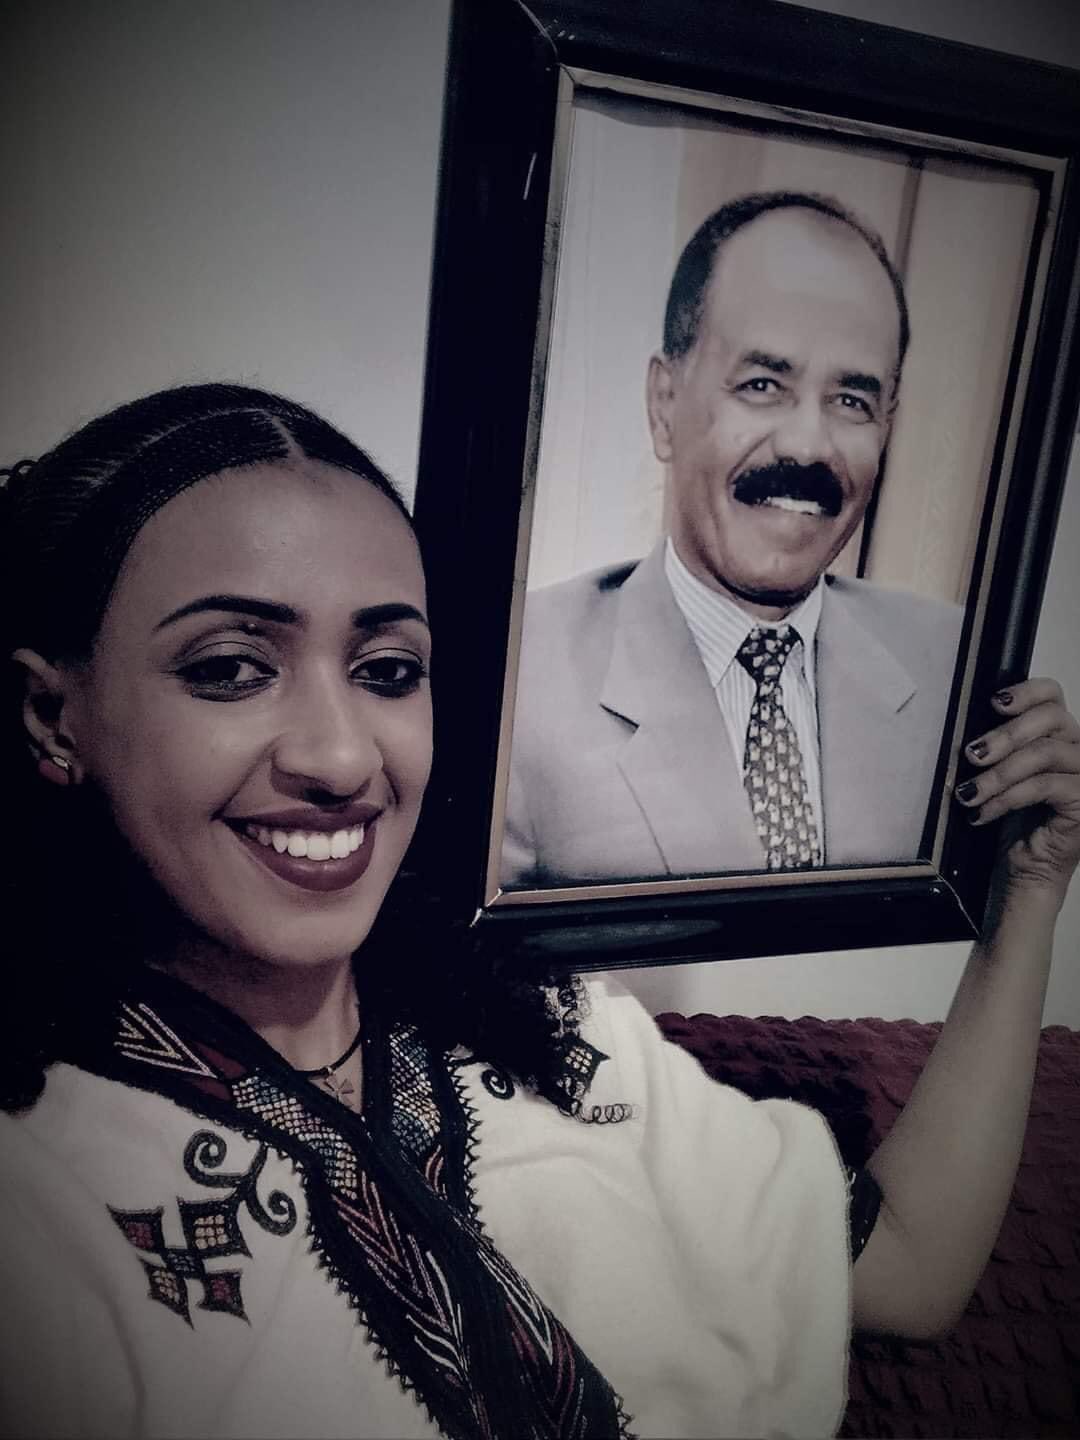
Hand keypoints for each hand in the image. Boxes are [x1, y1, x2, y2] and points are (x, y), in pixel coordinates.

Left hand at [957, 679, 1079, 896]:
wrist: (1025, 871)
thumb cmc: (1012, 822)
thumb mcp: (1001, 774)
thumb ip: (997, 747)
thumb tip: (969, 728)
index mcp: (1061, 736)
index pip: (1054, 695)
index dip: (1025, 691)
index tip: (992, 703)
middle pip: (1052, 717)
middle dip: (1005, 734)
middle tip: (972, 754)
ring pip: (1044, 753)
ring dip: (998, 774)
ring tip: (967, 793)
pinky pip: (1044, 786)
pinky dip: (1006, 797)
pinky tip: (982, 812)